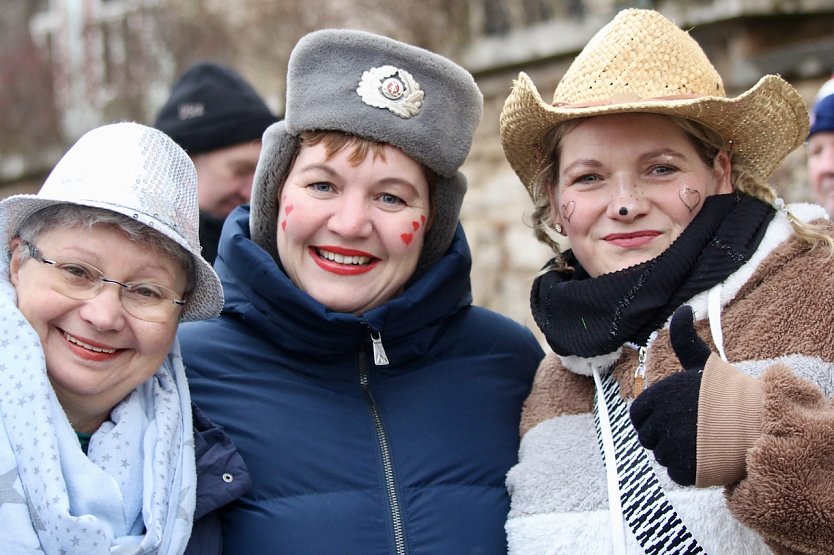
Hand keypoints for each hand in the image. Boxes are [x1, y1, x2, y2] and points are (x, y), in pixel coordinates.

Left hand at [629, 305, 710, 485]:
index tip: (674, 417)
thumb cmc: (727, 391)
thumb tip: (682, 308)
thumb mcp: (702, 362)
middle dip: (665, 435)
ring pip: (661, 456)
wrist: (759, 421)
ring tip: (701, 440)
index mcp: (656, 397)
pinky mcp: (684, 469)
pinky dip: (688, 469)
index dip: (653, 417)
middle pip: (648, 437)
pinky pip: (675, 473)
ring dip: (677, 452)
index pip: (637, 415)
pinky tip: (705, 456)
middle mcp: (659, 421)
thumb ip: (684, 338)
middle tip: (691, 429)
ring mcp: (671, 447)